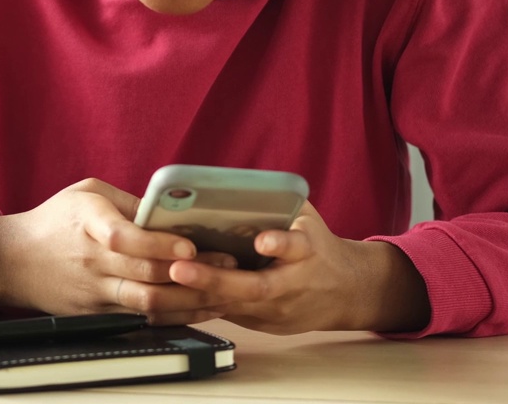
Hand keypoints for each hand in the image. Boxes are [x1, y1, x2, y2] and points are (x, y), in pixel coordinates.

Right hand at [0, 178, 235, 324]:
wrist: (11, 261)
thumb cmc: (55, 220)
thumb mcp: (88, 193)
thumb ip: (129, 201)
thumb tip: (172, 208)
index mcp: (88, 222)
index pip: (123, 237)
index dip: (157, 244)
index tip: (188, 246)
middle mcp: (91, 260)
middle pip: (144, 274)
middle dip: (190, 272)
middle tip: (228, 265)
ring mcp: (93, 291)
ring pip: (147, 303)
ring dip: (189, 300)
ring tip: (223, 291)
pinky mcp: (96, 313)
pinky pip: (140, 317)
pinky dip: (173, 316)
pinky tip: (200, 309)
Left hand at [166, 202, 431, 333]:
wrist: (346, 291)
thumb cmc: (318, 247)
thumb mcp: (307, 219)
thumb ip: (279, 204)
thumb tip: (238, 183)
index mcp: (309, 253)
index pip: (298, 247)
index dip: (281, 243)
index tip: (262, 239)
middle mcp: (293, 286)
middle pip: (255, 288)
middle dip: (215, 279)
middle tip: (179, 268)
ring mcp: (277, 312)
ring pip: (234, 308)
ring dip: (196, 298)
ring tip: (162, 285)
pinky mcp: (262, 325)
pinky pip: (227, 317)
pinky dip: (197, 309)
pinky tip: (167, 301)